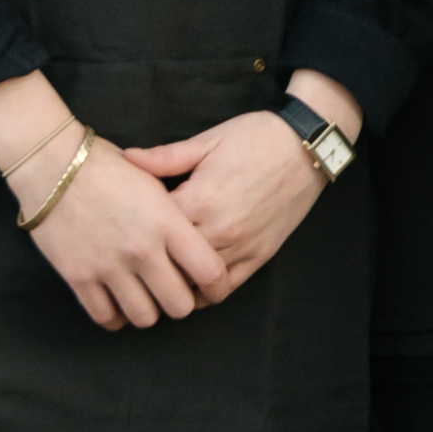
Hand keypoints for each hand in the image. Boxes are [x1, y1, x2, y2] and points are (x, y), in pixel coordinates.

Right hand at [20, 138, 238, 328]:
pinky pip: (105, 317)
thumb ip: (175, 213)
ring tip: (145, 297)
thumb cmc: (105, 165)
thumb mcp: (152, 179)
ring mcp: (109, 266)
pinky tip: (117, 303)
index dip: (218, 287)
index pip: (210, 271)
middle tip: (174, 292)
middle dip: (181, 303)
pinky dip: (115, 317)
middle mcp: (142, 249)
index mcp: (167, 222)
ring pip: (144, 318)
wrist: (52, 164)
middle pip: (179, 305)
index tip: (214, 288)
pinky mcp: (79, 277)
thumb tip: (195, 235)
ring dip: (148, 311)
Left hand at [121, 105, 334, 293]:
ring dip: (176, 280)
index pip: (153, 231)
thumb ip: (165, 157)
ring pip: (195, 283)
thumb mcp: (207, 140)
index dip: (135, 229)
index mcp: (199, 200)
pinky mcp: (259, 256)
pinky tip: (191, 284)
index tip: (126, 227)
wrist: (306, 147)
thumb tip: (126, 158)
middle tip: (136, 256)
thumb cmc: (255, 138)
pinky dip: (205, 292)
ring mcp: (241, 247)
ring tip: (160, 273)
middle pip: (170, 263)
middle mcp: (218, 231)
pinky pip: (225, 288)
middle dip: (151, 261)